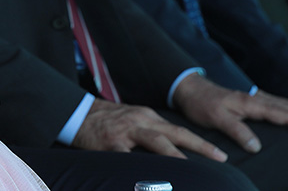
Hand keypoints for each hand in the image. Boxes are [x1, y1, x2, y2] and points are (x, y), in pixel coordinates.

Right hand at [73, 97, 226, 160]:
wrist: (75, 113)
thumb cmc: (105, 119)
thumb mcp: (131, 119)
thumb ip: (150, 131)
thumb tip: (173, 149)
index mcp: (146, 116)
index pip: (178, 130)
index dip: (200, 143)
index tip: (219, 155)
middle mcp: (139, 121)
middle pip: (175, 133)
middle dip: (200, 146)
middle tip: (220, 158)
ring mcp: (126, 132)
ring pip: (156, 142)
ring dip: (176, 156)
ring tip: (192, 169)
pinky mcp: (111, 144)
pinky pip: (129, 158)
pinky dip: (141, 169)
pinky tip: (153, 183)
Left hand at [173, 73, 287, 153]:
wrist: (189, 89)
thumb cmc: (202, 103)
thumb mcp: (217, 118)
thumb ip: (237, 131)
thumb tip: (256, 146)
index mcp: (252, 104)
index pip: (282, 114)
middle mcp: (256, 99)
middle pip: (286, 107)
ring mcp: (255, 98)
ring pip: (282, 104)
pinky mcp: (252, 100)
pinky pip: (275, 104)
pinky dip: (286, 108)